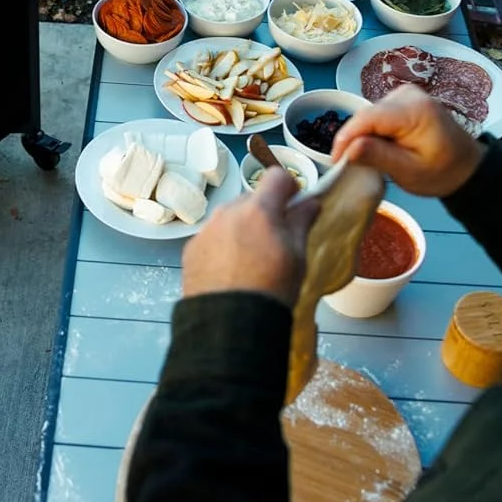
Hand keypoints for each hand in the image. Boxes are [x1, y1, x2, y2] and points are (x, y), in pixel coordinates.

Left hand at [181, 168, 319, 306]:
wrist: (229, 325)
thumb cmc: (272, 289)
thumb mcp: (297, 256)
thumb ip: (302, 222)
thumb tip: (310, 203)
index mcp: (259, 209)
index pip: (277, 176)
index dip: (290, 187)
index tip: (295, 205)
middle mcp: (228, 212)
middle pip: (252, 198)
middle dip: (264, 212)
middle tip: (274, 240)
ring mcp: (206, 230)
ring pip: (230, 218)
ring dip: (242, 228)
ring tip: (249, 261)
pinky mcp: (191, 249)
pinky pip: (212, 237)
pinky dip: (223, 246)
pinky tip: (230, 272)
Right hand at [331, 84, 485, 198]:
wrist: (466, 165)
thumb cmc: (442, 172)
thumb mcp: (410, 172)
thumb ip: (379, 156)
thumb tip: (348, 148)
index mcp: (414, 111)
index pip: (368, 118)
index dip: (345, 138)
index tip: (335, 162)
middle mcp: (409, 94)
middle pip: (367, 115)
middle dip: (354, 139)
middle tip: (350, 166)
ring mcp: (406, 93)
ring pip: (369, 114)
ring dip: (363, 136)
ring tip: (368, 159)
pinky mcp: (403, 98)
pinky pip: (377, 114)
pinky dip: (373, 131)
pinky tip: (381, 147)